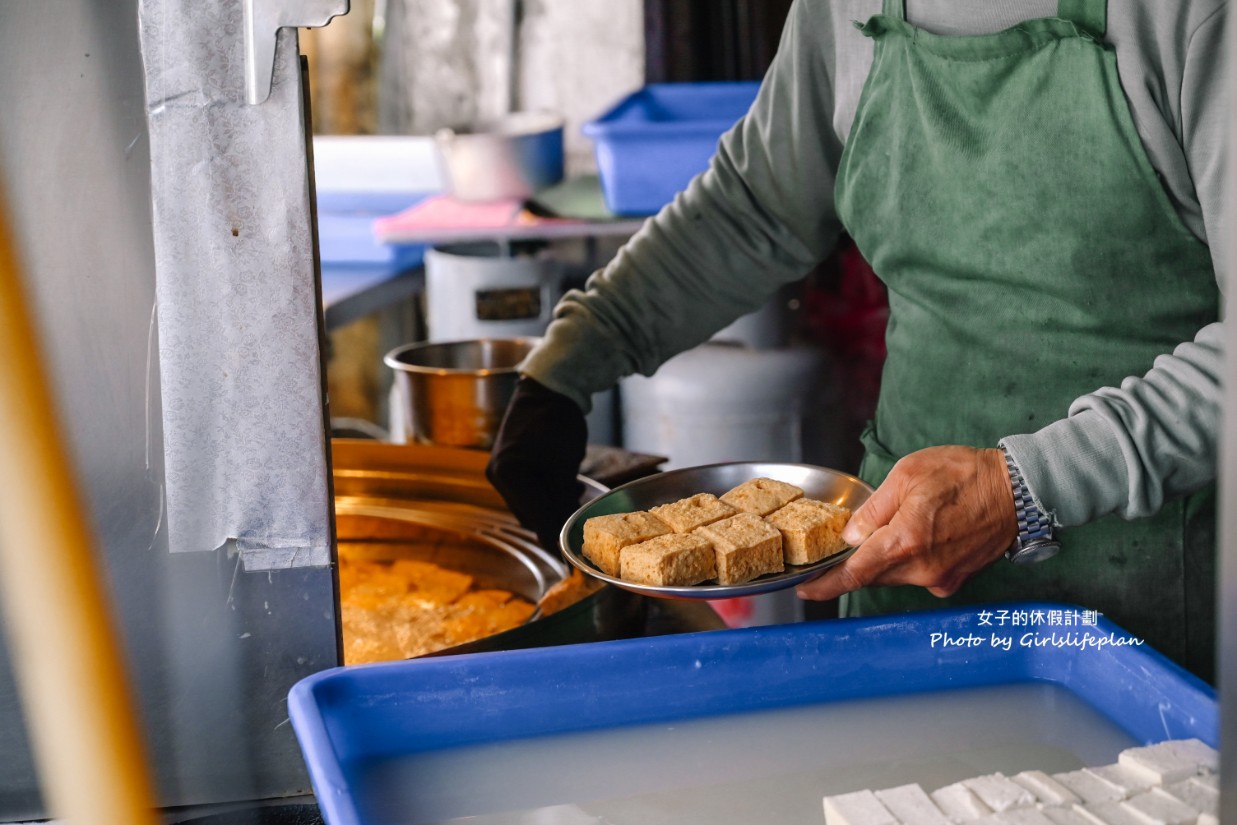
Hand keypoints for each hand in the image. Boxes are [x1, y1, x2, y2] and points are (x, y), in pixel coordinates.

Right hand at [485, 377, 587, 552]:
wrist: (547, 388)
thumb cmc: (557, 421)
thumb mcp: (564, 465)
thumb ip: (561, 500)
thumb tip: (564, 532)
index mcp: (508, 475)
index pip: (535, 518)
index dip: (554, 541)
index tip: (569, 563)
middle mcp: (498, 476)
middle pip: (529, 515)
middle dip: (553, 525)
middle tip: (578, 537)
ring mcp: (501, 471)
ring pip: (529, 505)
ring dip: (550, 510)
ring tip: (574, 507)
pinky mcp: (509, 466)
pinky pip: (528, 491)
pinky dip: (546, 496)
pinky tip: (565, 491)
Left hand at [796, 445, 1016, 601]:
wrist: (1018, 491)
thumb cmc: (965, 475)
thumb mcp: (909, 474)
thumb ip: (874, 508)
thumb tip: (852, 535)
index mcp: (906, 542)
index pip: (855, 573)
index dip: (827, 585)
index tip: (806, 590)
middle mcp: (922, 569)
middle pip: (873, 574)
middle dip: (857, 561)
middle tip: (850, 541)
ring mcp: (940, 577)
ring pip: (896, 574)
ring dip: (887, 556)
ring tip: (902, 522)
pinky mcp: (955, 579)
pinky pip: (919, 574)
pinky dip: (911, 558)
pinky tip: (923, 533)